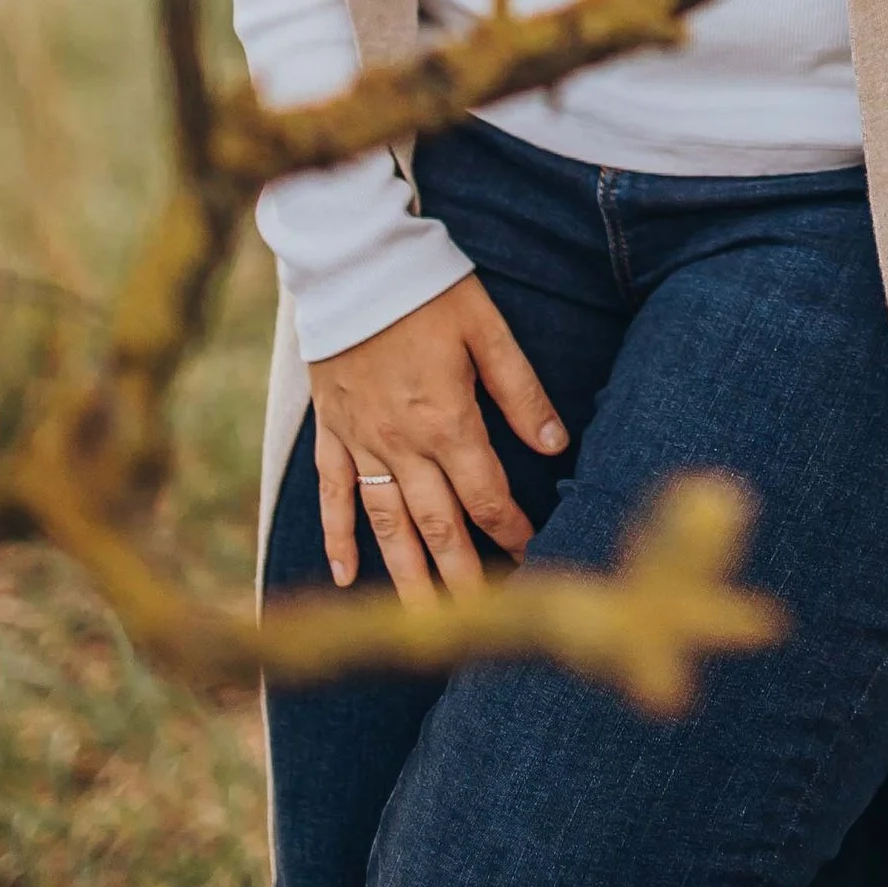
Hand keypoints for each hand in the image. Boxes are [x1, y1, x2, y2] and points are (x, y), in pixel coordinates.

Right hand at [309, 276, 566, 602]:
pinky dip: (338, 537)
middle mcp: (401, 443)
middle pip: (437, 525)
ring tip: (426, 621)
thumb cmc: (427, 289)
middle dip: (463, 576)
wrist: (351, 263)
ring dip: (407, 575)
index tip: (534, 557)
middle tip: (481, 623)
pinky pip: (332, 494)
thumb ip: (520, 390)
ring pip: (387, 523)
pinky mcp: (330, 430)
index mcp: (446, 420)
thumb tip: (557, 444)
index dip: (512, 530)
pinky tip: (346, 578)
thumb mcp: (486, 329)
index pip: (486, 495)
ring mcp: (360, 441)